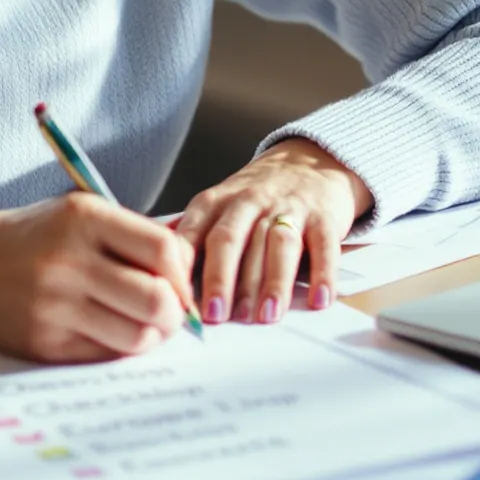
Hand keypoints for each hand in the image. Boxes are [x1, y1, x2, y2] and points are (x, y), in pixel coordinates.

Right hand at [0, 193, 197, 362]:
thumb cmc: (33, 239)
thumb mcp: (78, 215)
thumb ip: (132, 238)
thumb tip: (191, 279)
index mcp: (83, 218)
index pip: (165, 251)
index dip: (184, 275)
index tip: (180, 285)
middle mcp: (68, 260)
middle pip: (157, 300)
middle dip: (175, 315)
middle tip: (169, 315)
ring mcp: (53, 305)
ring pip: (136, 337)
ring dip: (150, 337)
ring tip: (140, 326)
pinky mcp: (43, 342)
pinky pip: (104, 355)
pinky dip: (116, 347)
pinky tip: (106, 333)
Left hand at [176, 139, 373, 324]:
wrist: (309, 162)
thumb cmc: (256, 198)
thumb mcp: (217, 207)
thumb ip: (190, 238)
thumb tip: (154, 274)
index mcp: (215, 203)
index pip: (193, 234)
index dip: (183, 268)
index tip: (177, 301)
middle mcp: (249, 202)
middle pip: (231, 240)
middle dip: (222, 279)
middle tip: (218, 316)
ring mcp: (289, 208)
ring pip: (277, 244)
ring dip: (272, 282)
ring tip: (265, 316)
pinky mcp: (324, 217)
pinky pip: (324, 245)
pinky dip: (324, 274)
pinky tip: (319, 300)